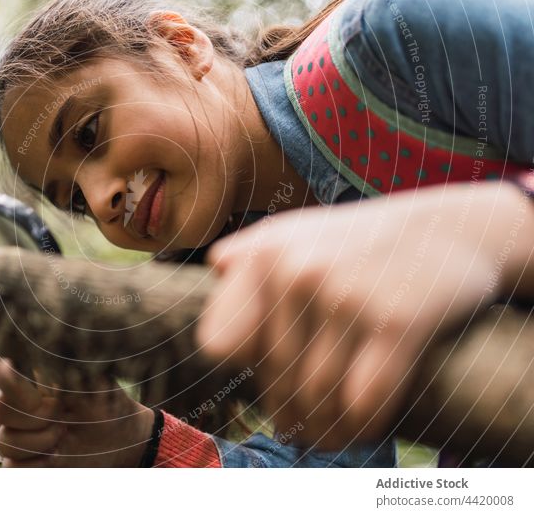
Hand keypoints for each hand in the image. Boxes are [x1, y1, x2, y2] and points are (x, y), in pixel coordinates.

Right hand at [0, 357, 153, 466]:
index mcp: (33, 380)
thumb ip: (65, 366)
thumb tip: (44, 343)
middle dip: (32, 415)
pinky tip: (55, 457)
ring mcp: (19, 434)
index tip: (4, 366)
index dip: (3, 375)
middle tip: (60, 414)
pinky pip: (11, 466)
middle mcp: (20, 405)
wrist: (121, 439)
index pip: (2, 372)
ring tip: (66, 435)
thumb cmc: (107, 402)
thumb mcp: (93, 382)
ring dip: (40, 441)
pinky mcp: (24, 462)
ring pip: (5, 441)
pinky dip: (34, 465)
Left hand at [196, 181, 530, 448]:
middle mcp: (297, 271)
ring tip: (329, 439)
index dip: (243, 369)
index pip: (221, 343)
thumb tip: (216, 265)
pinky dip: (361, 426)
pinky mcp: (396, 322)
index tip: (267, 384)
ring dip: (324, 430)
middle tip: (300, 432)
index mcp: (264, 254)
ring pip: (317, 395)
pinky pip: (363, 401)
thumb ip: (252, 251)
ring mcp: (346, 295)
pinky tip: (362, 429)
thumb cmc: (362, 240)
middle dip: (289, 411)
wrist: (451, 228)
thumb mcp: (299, 231)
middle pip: (274, 375)